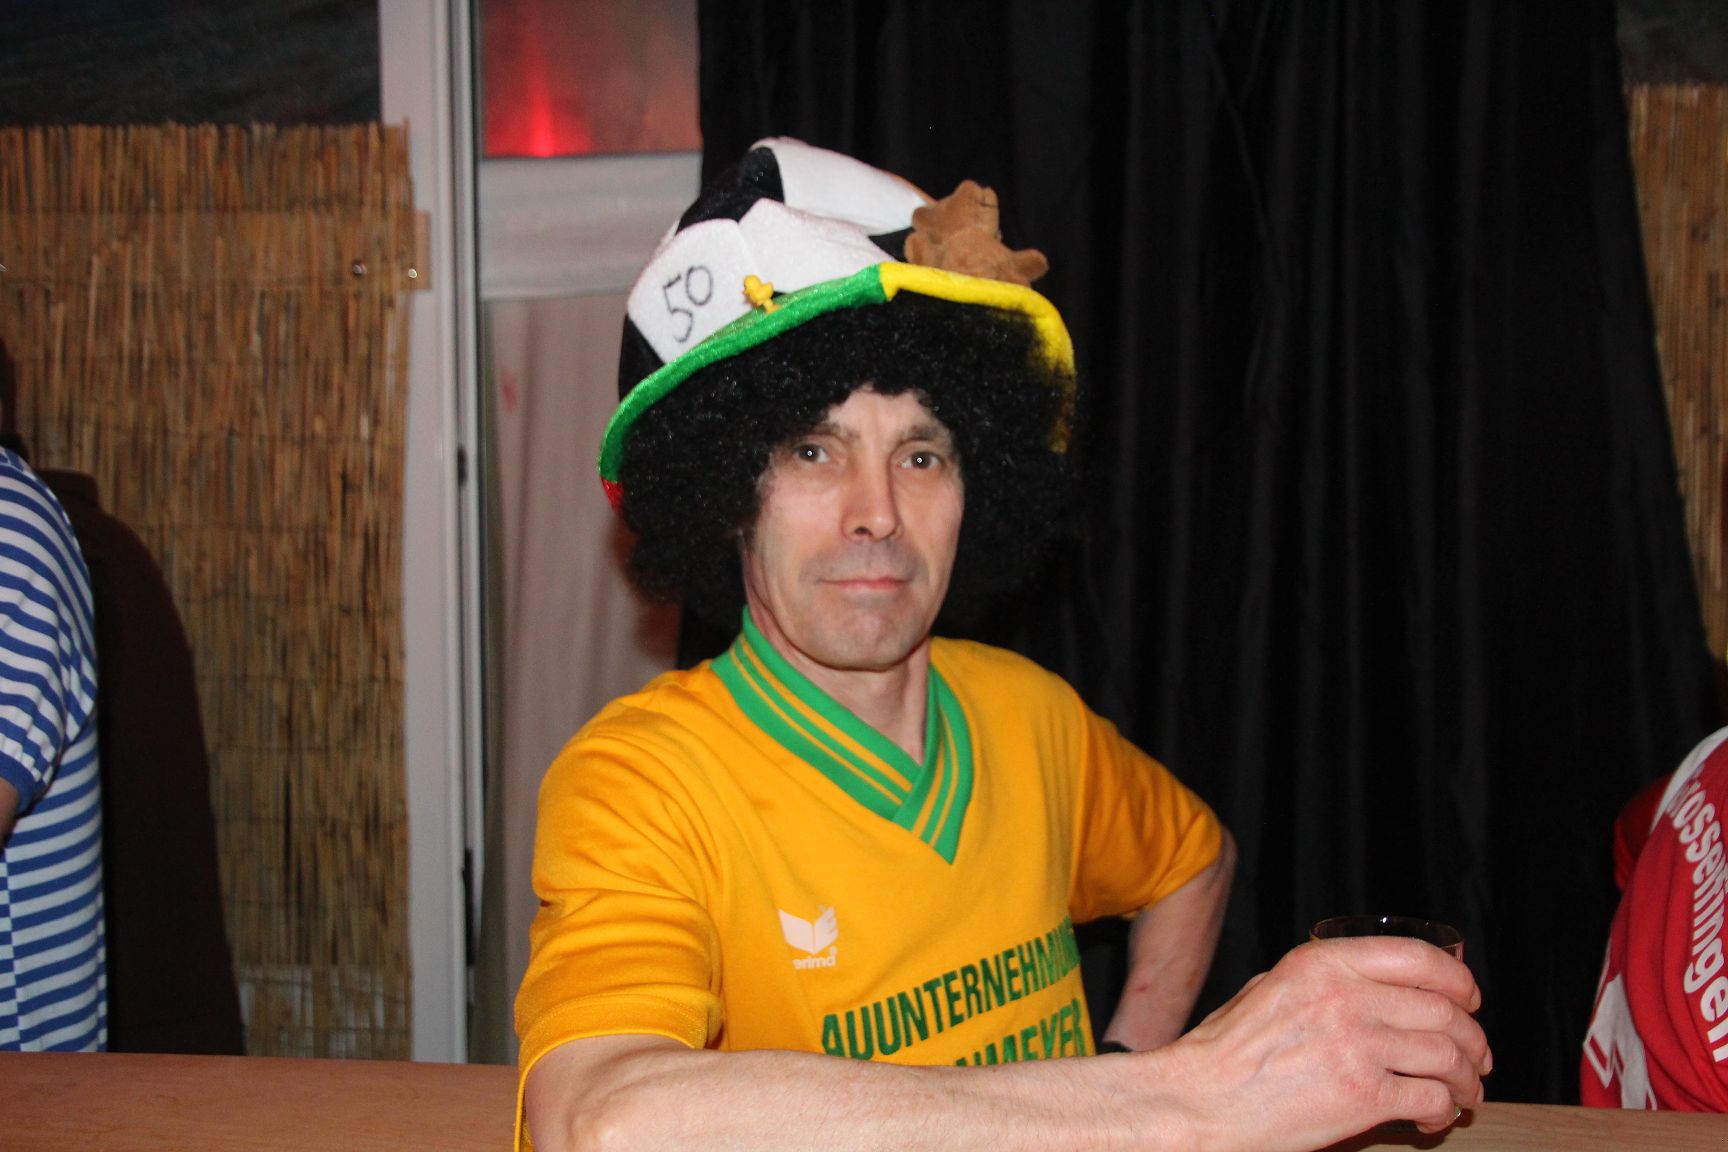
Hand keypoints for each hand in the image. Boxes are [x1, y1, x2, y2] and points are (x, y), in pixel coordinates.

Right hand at [1137, 937, 1490, 1151]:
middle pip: (1443, 1011)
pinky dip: (1445, 1112)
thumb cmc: (1223, 1052)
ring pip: (1447, 1057)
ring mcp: (1357, 1046)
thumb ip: (1320, 979)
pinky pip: (1432, 1099)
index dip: (1457, 980)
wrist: (1198, 1101)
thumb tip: (1368, 982)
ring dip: (1467, 1079)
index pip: (1418, 957)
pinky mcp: (1362, 1097)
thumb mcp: (1268, 987)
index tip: (1469, 999)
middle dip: (1472, 1039)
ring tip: (1465, 1092)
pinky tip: (1434, 1118)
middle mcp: (1346, 997)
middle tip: (1476, 1058)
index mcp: (1322, 963)